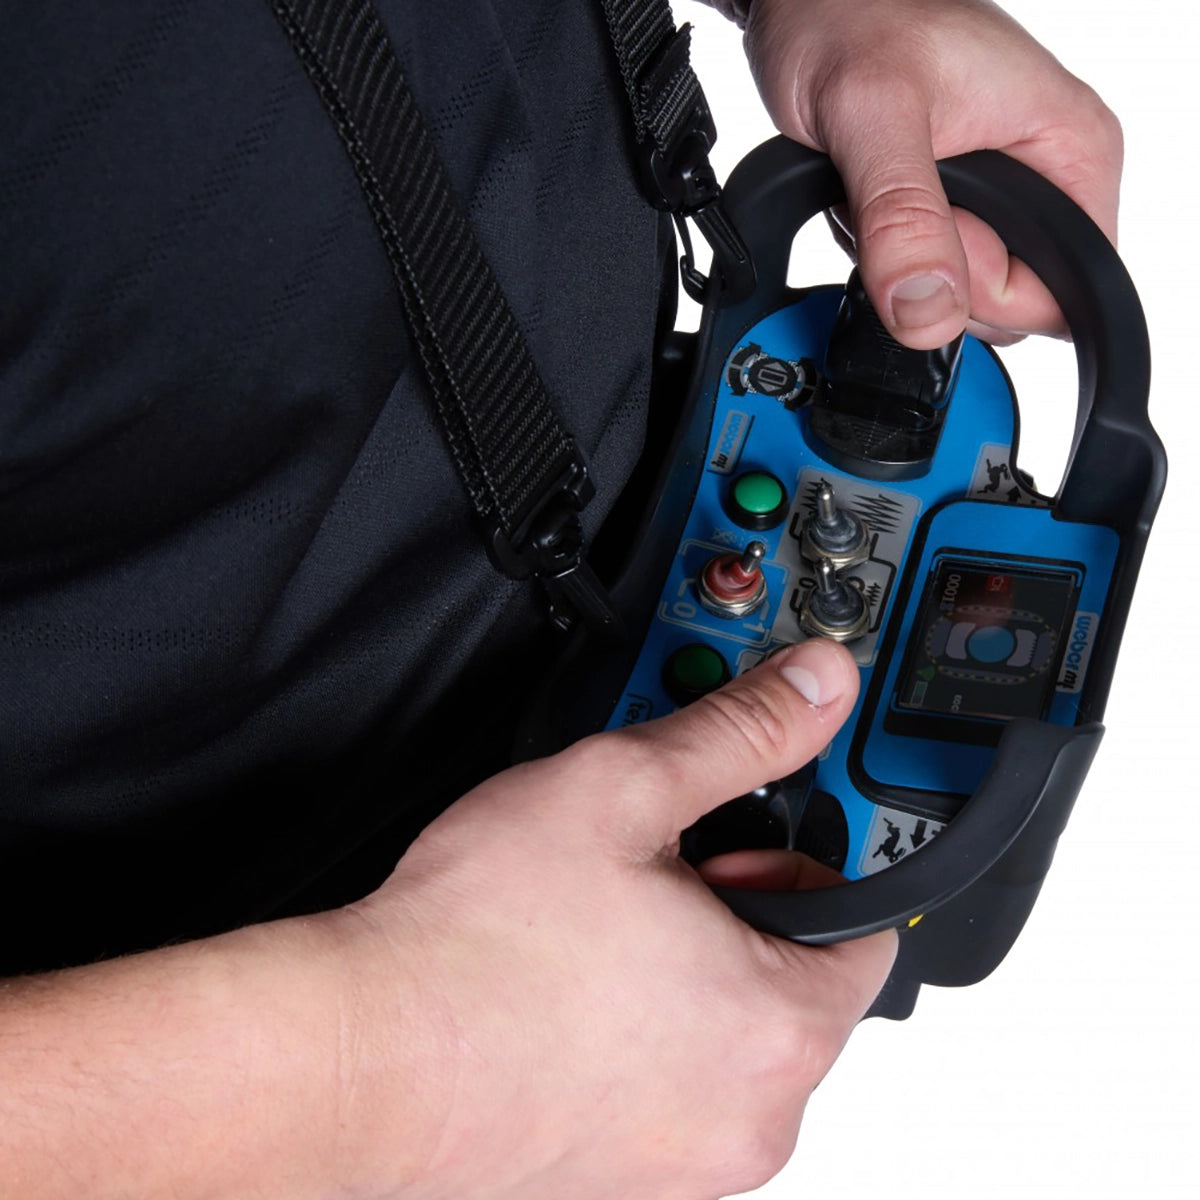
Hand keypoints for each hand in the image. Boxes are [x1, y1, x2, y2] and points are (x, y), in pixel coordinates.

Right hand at [338, 639, 895, 1199]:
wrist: (359, 1055)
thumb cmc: (474, 945)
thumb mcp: (623, 790)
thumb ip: (740, 731)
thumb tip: (813, 689)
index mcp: (779, 1026)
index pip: (866, 921)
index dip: (805, 850)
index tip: (757, 823)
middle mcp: (750, 1116)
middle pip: (792, 978)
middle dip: (740, 908)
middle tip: (655, 864)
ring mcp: (684, 1162)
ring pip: (723, 1032)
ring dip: (684, 970)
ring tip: (596, 923)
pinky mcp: (620, 1179)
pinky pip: (666, 1085)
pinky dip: (638, 1033)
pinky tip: (567, 987)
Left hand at [742, 0, 1123, 347]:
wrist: (803, 0)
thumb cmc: (846, 16)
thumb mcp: (871, 114)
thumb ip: (904, 219)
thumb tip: (929, 312)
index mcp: (1070, 149)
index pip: (1059, 294)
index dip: (983, 291)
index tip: (935, 231)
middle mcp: (1044, 176)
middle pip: (1002, 302)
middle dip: (931, 271)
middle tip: (892, 196)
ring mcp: (996, 195)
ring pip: (953, 292)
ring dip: (895, 257)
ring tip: (876, 185)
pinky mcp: (951, 206)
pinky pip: (919, 270)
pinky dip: (877, 248)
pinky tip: (867, 195)